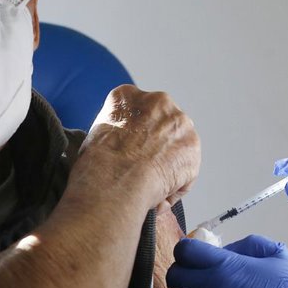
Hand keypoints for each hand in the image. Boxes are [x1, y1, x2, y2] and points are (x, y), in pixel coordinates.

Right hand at [79, 85, 199, 208]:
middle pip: (162, 123)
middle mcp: (158, 101)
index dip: (134, 133)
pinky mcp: (192, 146)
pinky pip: (186, 169)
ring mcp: (179, 123)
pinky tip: (159, 191)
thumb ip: (115, 132)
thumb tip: (122, 150)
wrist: (115, 180)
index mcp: (127, 96)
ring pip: (177, 145)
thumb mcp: (94, 136)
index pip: (137, 111)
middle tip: (142, 167)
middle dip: (156, 142)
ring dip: (168, 162)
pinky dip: (175, 184)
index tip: (129, 149)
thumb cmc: (98, 164)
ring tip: (149, 182)